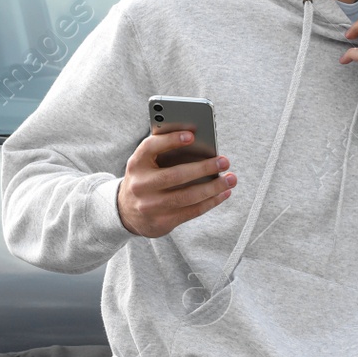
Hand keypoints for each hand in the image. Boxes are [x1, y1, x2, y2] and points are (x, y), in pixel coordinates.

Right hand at [116, 130, 236, 237]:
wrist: (126, 212)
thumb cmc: (146, 179)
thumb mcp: (146, 164)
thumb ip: (164, 153)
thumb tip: (200, 145)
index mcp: (136, 164)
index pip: (150, 147)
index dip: (170, 140)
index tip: (192, 135)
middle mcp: (140, 185)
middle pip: (175, 175)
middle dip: (203, 168)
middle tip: (224, 161)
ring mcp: (150, 206)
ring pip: (187, 196)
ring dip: (213, 188)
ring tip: (231, 179)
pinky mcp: (161, 222)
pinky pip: (191, 211)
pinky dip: (211, 202)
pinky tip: (223, 194)